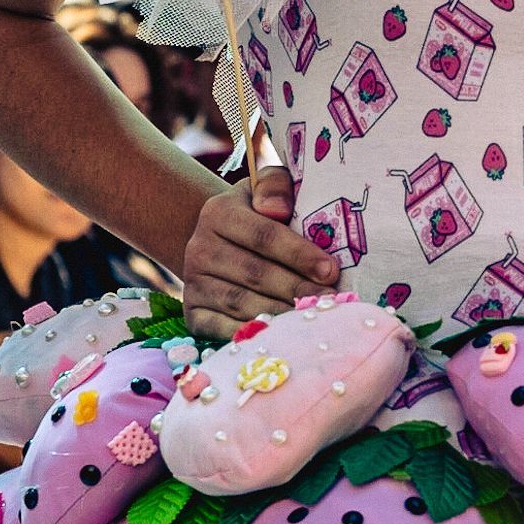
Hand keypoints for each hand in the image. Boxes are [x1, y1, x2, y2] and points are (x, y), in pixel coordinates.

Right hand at [183, 167, 336, 338]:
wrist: (220, 240)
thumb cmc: (258, 212)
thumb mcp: (267, 186)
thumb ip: (275, 186)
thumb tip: (277, 210)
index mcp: (218, 212)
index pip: (263, 235)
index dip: (299, 254)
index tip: (331, 271)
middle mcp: (199, 248)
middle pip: (255, 273)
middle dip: (297, 289)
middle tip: (330, 301)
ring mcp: (193, 282)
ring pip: (241, 303)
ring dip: (280, 314)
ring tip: (312, 320)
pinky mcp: (193, 312)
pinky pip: (221, 328)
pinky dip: (250, 334)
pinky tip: (280, 337)